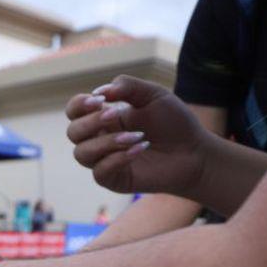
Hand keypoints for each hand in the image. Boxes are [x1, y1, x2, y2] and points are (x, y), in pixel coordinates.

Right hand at [66, 75, 210, 196]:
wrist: (194, 151)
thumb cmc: (174, 123)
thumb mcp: (153, 95)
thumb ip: (127, 87)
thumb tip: (99, 92)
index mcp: (105, 118)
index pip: (74, 111)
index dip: (79, 105)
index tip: (100, 101)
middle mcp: (100, 139)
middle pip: (73, 132)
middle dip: (91, 122)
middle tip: (116, 115)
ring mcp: (106, 161)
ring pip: (82, 153)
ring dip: (106, 142)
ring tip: (135, 136)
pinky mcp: (115, 180)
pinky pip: (100, 172)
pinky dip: (117, 159)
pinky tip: (139, 149)